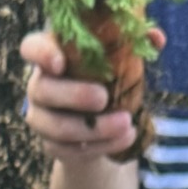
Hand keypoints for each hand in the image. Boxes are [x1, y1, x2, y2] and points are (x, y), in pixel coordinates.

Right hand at [20, 28, 135, 162]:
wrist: (100, 118)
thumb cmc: (106, 76)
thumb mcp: (119, 57)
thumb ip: (134, 43)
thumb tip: (156, 38)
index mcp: (51, 56)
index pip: (31, 47)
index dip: (40, 54)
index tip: (60, 62)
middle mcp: (39, 86)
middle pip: (42, 90)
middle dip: (74, 95)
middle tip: (104, 98)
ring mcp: (42, 117)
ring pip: (57, 127)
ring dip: (93, 128)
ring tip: (126, 123)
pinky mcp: (52, 145)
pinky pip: (70, 150)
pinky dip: (102, 146)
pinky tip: (126, 138)